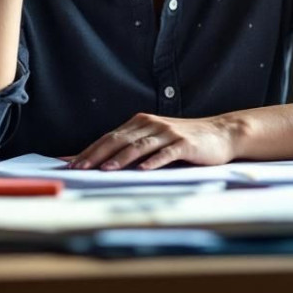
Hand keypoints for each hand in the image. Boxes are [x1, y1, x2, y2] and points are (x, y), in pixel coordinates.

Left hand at [70, 112, 241, 170]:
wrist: (222, 133)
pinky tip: (142, 170)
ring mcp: (168, 133)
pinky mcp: (184, 144)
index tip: (69, 164)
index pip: (109, 137)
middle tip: (78, 169)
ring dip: (120, 158)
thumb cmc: (185, 140)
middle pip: (118, 140)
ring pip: (138, 146)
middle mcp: (151, 124)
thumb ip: (132, 147)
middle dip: (96, 155)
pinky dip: (153, 162)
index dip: (89, 150)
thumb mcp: (156, 139)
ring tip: (104, 170)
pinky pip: (165, 153)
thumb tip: (103, 162)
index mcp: (141, 122)